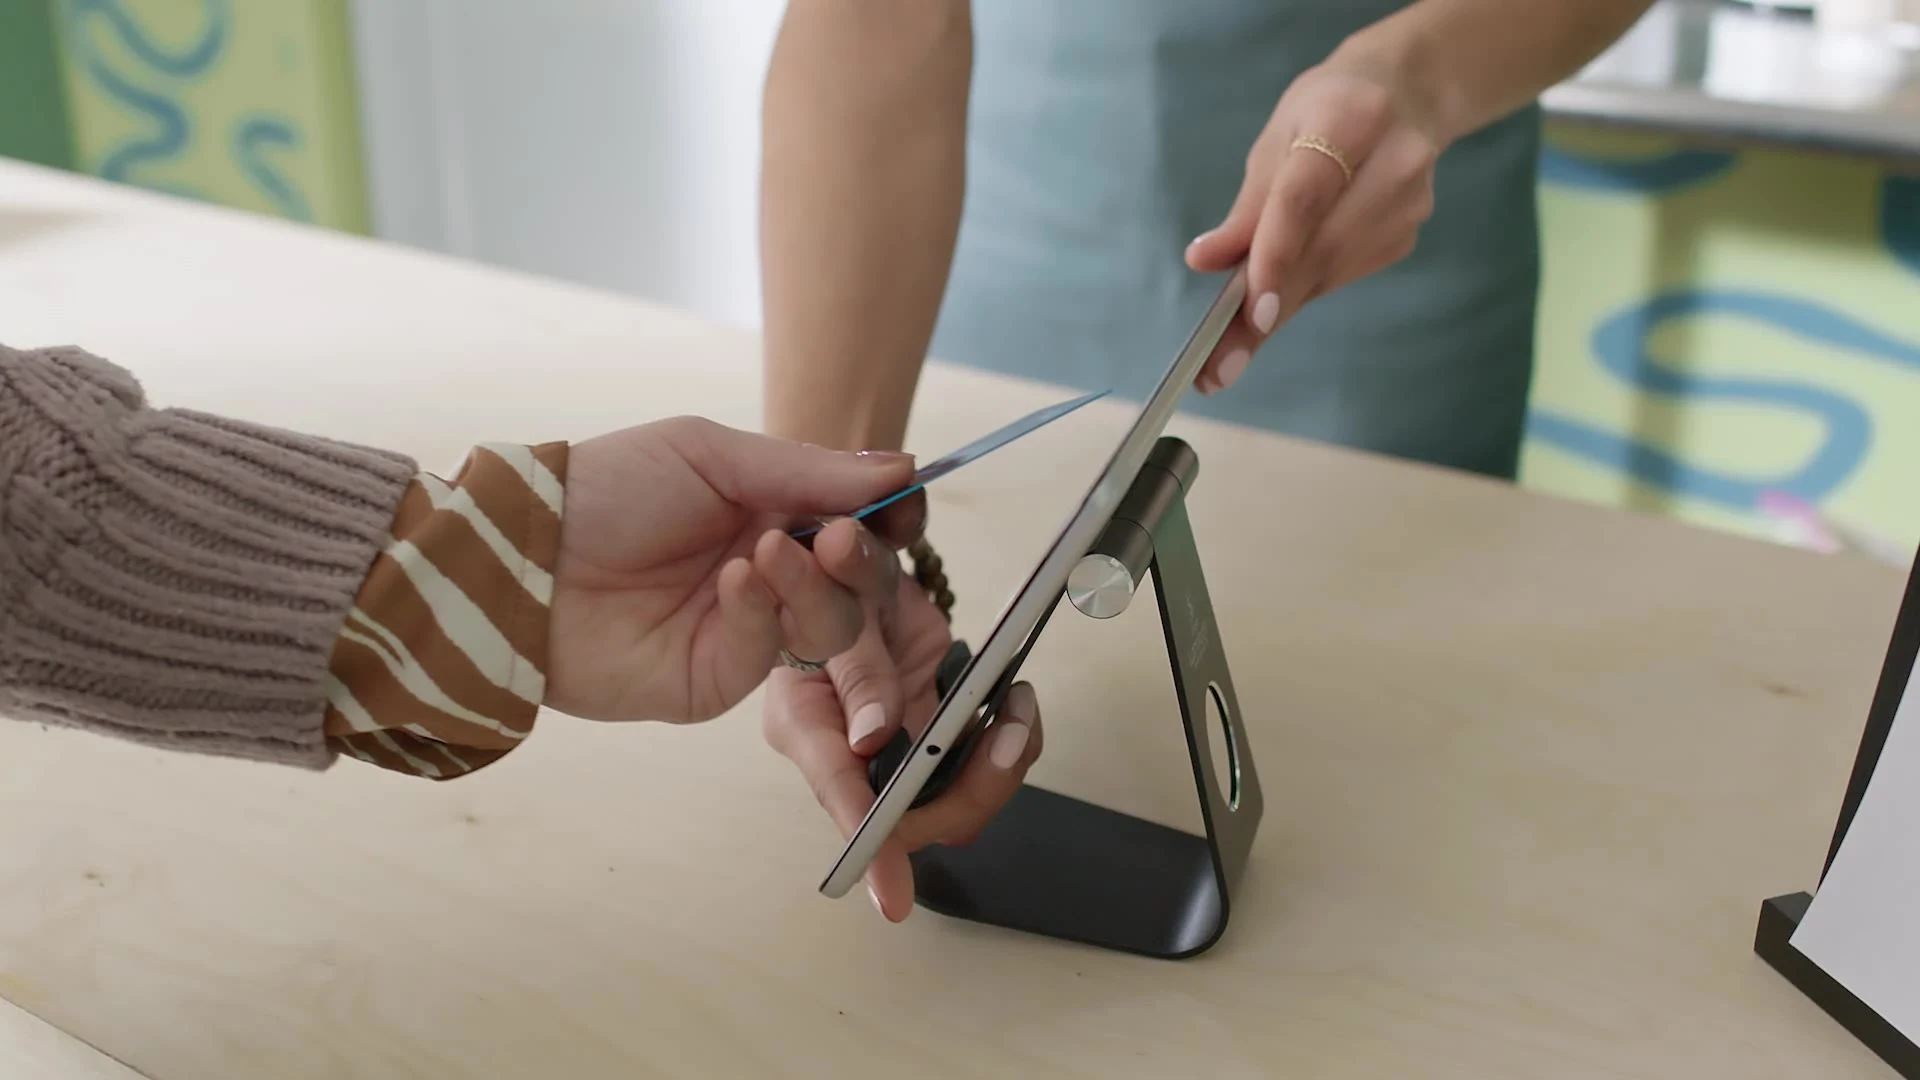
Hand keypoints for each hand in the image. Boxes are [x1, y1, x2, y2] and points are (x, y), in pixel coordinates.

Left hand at [543, 416, 911, 723]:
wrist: (522, 557)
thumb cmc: (606, 490)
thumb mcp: (709, 454)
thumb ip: (807, 468)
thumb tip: (902, 468)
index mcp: (775, 509)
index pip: (863, 522)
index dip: (892, 517)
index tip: (904, 506)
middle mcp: (773, 572)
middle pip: (861, 581)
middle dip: (861, 558)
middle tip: (838, 536)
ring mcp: (748, 630)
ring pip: (830, 626)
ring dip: (811, 586)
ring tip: (763, 553)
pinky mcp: (717, 679)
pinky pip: (769, 653)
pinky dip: (762, 611)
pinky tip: (732, 580)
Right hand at [763, 571, 1044, 921]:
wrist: (847, 560)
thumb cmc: (817, 584)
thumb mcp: (832, 612)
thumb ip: (856, 673)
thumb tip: (875, 741)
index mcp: (810, 733)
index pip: (844, 803)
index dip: (872, 852)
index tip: (893, 901)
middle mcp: (856, 755)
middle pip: (919, 817)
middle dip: (976, 788)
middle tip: (1010, 734)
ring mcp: (903, 746)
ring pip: (960, 797)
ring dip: (1003, 762)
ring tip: (1017, 706)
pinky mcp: (939, 725)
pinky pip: (983, 758)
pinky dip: (1011, 736)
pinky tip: (1014, 699)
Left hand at [1185, 53, 1441, 392]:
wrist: (1409, 92)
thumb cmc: (1326, 112)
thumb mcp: (1276, 140)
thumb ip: (1246, 208)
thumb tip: (1203, 260)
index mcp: (1349, 119)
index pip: (1305, 199)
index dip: (1275, 257)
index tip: (1251, 314)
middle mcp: (1392, 162)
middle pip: (1319, 250)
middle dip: (1263, 312)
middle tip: (1216, 370)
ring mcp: (1408, 205)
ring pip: (1328, 273)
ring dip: (1276, 307)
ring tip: (1229, 348)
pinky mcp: (1407, 236)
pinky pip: (1340, 275)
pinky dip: (1302, 286)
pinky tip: (1285, 282)